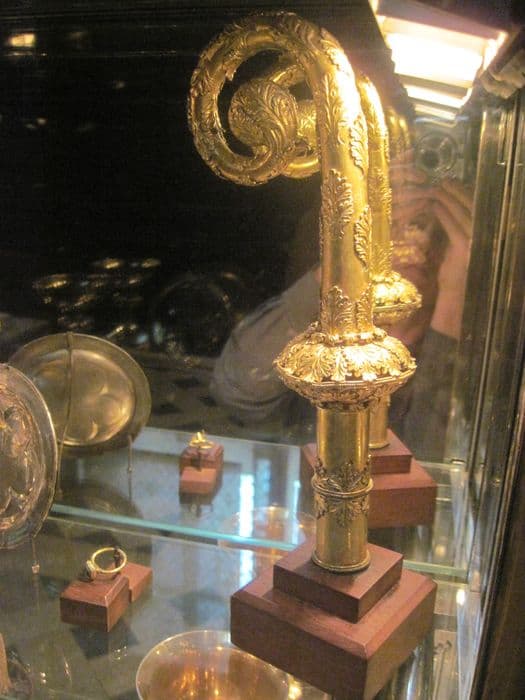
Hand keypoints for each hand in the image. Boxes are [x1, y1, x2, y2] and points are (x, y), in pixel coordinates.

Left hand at [428, 178, 472, 338]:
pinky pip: (452, 224)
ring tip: (439, 188)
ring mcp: (477, 242)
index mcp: (489, 237)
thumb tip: (450, 213)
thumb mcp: (460, 253)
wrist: (457, 302)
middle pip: (474, 206)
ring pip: (463, 212)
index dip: (468, 194)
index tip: (456, 184)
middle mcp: (488, 237)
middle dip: (459, 191)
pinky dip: (443, 213)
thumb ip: (459, 234)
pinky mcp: (464, 248)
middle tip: (446, 181)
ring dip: (449, 198)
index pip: (481, 209)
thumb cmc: (457, 279)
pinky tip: (435, 206)